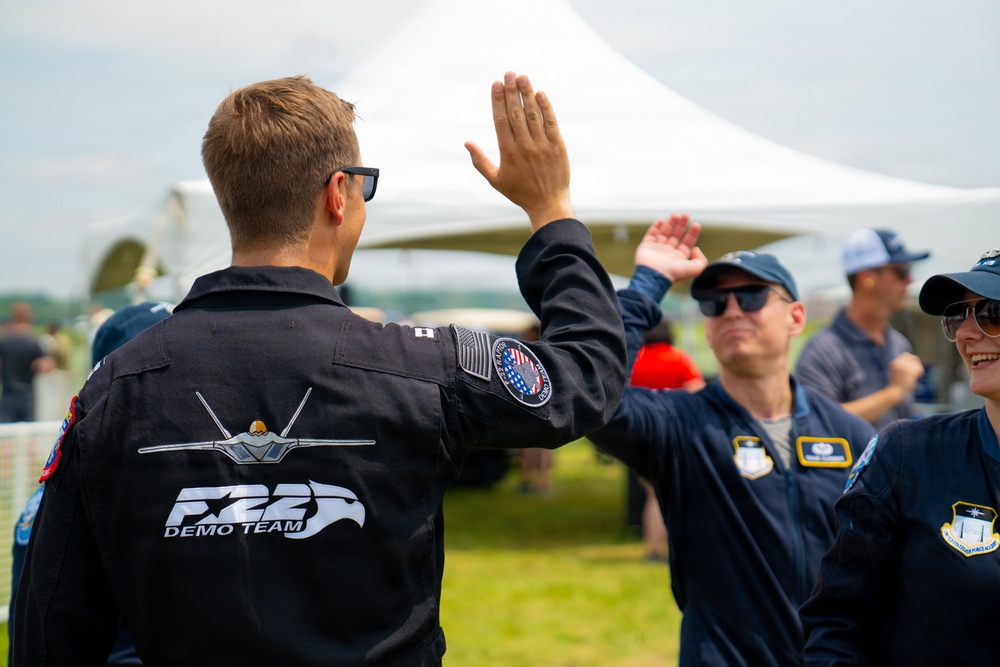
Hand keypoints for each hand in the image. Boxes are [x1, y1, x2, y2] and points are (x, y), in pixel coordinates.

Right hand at [465, 72, 571, 229]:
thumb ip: (480, 161)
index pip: (501, 120)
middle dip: (511, 92)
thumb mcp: (495, 180)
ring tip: (522, 77)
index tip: (496, 84)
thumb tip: (467, 143)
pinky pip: (551, 123)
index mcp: (508, 153)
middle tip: (509, 73)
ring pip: (533, 115)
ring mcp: (542, 146)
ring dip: (527, 94)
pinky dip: (545, 107)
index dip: (498, 100)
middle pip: (516, 113)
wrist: (548, 205)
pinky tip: (540, 93)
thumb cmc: (520, 192)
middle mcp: (525, 147)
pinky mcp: (558, 147)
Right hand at [634, 215, 707, 281]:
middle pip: (676, 235)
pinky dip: (656, 226)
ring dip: (670, 223)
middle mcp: (668, 252)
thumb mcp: (695, 269)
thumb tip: (696, 248)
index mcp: (679, 257)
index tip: (696, 224)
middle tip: (685, 215)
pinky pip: (651, 234)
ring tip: (675, 215)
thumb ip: (701, 260)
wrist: (654, 276)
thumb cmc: (673, 273)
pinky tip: (661, 220)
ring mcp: (657, 249)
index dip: (692, 232)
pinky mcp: (646, 246)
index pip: (687, 242)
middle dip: (681, 225)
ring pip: (664, 232)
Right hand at [888, 352, 924, 395]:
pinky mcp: (910, 371)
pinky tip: (918, 378)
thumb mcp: (897, 373)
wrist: (895, 392)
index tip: (912, 367)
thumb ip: (903, 366)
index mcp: (894, 363)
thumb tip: (915, 360)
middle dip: (917, 363)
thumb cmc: (897, 385)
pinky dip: (920, 373)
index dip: (911, 360)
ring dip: (918, 369)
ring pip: (917, 363)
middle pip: (914, 357)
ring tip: (916, 376)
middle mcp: (899, 363)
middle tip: (916, 371)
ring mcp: (905, 366)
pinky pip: (920, 369)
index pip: (906, 354)